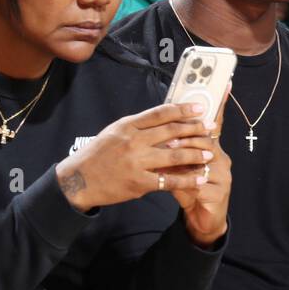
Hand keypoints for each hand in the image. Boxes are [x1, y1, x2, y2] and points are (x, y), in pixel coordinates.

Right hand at [54, 101, 217, 211]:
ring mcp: (136, 162)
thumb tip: (166, 118)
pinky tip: (199, 179)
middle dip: (195, 129)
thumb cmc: (98, 154)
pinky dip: (187, 180)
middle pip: (171, 131)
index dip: (183, 109)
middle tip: (211, 128)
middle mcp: (133, 141)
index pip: (160, 113)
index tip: (200, 106)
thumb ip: (138, 126)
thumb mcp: (115, 132)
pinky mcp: (138, 183)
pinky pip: (168, 181)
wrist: (77, 180)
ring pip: (174, 155)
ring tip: (209, 153)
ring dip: (195, 153)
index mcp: (128, 125)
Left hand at [164, 86, 231, 246]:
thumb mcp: (179, 168)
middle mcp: (221, 157)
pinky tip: (174, 187)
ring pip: (205, 160)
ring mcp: (223, 175)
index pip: (214, 123)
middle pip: (207, 139)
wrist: (203, 220)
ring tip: (167, 159)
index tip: (224, 84)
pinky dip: (185, 184)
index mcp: (212, 148)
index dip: (218, 105)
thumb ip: (173, 151)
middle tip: (168, 137)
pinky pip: (201, 185)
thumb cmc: (189, 189)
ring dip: (185, 158)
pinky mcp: (219, 193)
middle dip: (187, 135)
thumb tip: (160, 132)